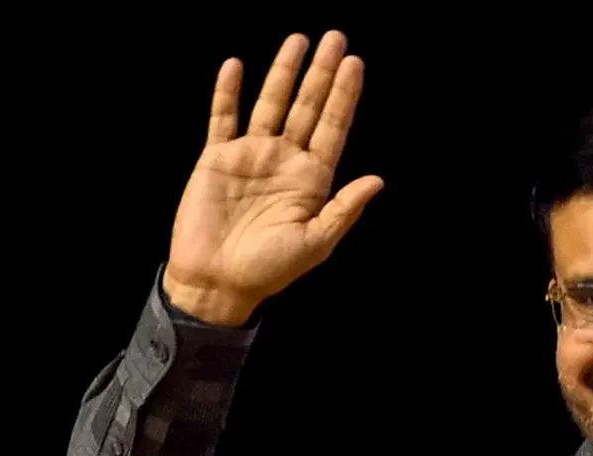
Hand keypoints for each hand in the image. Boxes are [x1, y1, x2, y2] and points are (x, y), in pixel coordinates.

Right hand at [163, 30, 382, 325]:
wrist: (217, 282)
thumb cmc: (270, 269)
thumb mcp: (316, 242)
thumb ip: (344, 209)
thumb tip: (377, 179)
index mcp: (312, 179)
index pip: (333, 127)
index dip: (344, 96)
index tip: (355, 64)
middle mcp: (285, 160)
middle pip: (308, 107)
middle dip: (321, 73)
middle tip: (336, 37)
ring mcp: (251, 156)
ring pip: (271, 104)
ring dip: (284, 73)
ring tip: (298, 40)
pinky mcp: (216, 159)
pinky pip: (222, 119)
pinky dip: (227, 93)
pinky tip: (236, 66)